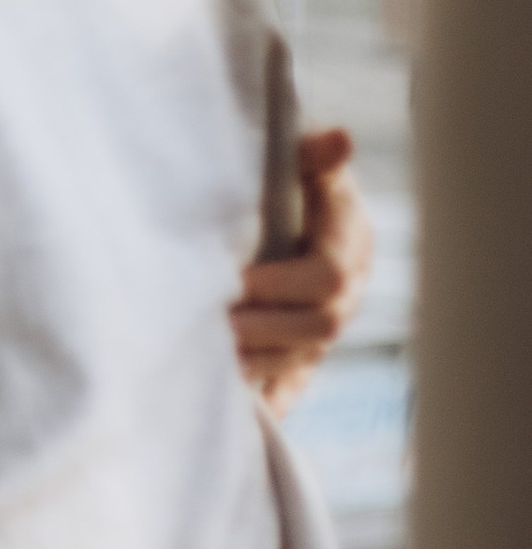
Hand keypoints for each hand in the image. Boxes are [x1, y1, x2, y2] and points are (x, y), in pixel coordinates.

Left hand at [234, 127, 373, 416]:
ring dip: (251, 364)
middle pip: (316, 328)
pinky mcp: (296, 362)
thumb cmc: (284, 176)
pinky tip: (222, 410)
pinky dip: (257, 405)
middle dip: (261, 328)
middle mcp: (344, 295)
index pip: (328, 278)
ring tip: (201, 357)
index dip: (281, 285)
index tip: (236, 281)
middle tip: (212, 323)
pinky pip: (284, 394)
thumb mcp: (298, 158)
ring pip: (295, 364)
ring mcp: (322, 333)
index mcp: (349, 244)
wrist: (279, 206)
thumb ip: (312, 154)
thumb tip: (340, 138)